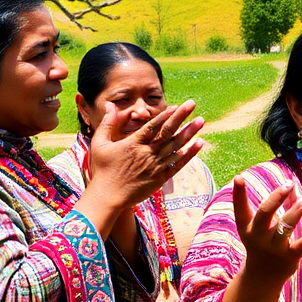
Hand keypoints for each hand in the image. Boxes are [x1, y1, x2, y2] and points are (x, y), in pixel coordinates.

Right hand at [87, 101, 204, 207]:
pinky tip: (199, 143)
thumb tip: (110, 105)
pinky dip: (189, 154)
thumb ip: (108, 123)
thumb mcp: (100, 144)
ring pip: (176, 146)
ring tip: (201, 121)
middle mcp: (146, 153)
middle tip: (192, 104)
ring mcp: (155, 166)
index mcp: (133, 143)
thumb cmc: (102, 170)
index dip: (165, 115)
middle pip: (168, 132)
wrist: (108, 198)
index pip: (152, 126)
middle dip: (181, 117)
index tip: (176, 106)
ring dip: (189, 133)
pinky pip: (177, 164)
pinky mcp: (160, 178)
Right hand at [232, 175, 301, 284]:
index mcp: (247, 228)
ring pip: (285, 227)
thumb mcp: (263, 226)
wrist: (262, 277)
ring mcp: (274, 248)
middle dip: (276, 198)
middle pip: (264, 214)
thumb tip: (294, 186)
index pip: (240, 209)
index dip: (238, 194)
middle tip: (288, 185)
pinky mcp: (289, 257)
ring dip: (295, 211)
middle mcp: (258, 237)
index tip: (239, 177)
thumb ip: (279, 205)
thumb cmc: (262, 243)